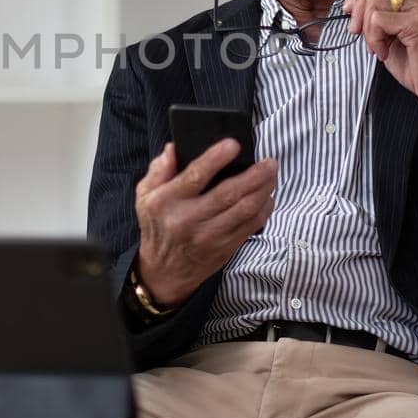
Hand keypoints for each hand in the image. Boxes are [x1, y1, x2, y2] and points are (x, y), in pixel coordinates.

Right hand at [134, 139, 277, 306]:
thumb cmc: (157, 226)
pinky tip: (268, 195)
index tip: (234, 144)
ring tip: (272, 173)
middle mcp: (188, 219)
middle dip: (253, 175)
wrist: (164, 272)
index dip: (215, 159)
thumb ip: (159, 169)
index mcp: (167, 202)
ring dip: (263, 190)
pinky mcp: (225, 247)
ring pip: (245, 210)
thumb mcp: (145, 195)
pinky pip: (251, 226)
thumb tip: (174, 147)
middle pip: (228, 194)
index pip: (194, 176)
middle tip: (269, 161)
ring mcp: (210, 236)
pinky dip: (264, 209)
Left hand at [344, 0, 417, 131]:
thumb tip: (354, 8)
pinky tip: (385, 53)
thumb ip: (381, 18)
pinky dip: (374, 38)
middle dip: (360, 10)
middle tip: (358, 33)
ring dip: (368, 28)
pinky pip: (379, 20)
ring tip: (378, 48)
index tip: (350, 13)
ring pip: (375, 0)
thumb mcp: (395, 36)